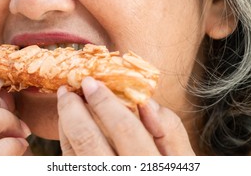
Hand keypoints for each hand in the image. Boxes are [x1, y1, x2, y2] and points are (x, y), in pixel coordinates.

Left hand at [57, 77, 194, 154]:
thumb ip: (171, 131)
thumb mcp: (185, 162)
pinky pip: (71, 166)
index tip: (91, 82)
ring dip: (65, 126)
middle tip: (67, 89)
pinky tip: (69, 129)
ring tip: (65, 103)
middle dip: (73, 111)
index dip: (105, 103)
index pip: (126, 129)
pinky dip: (67, 145)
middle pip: (89, 142)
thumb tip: (144, 102)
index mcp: (151, 169)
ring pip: (73, 157)